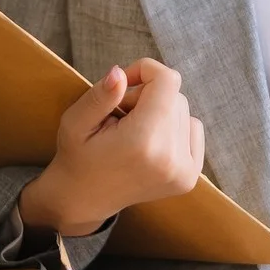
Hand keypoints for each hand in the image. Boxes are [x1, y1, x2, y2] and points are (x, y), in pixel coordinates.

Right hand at [17, 58, 204, 236]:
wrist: (84, 199)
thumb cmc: (78, 156)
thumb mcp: (75, 123)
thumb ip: (100, 96)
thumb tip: (120, 72)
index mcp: (143, 141)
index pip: (167, 80)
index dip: (144, 71)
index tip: (124, 84)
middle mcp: (170, 158)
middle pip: (175, 96)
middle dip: (148, 97)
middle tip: (121, 117)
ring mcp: (184, 171)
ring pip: (184, 111)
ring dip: (160, 112)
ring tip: (133, 132)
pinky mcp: (190, 177)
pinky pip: (193, 129)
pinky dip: (174, 127)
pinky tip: (151, 143)